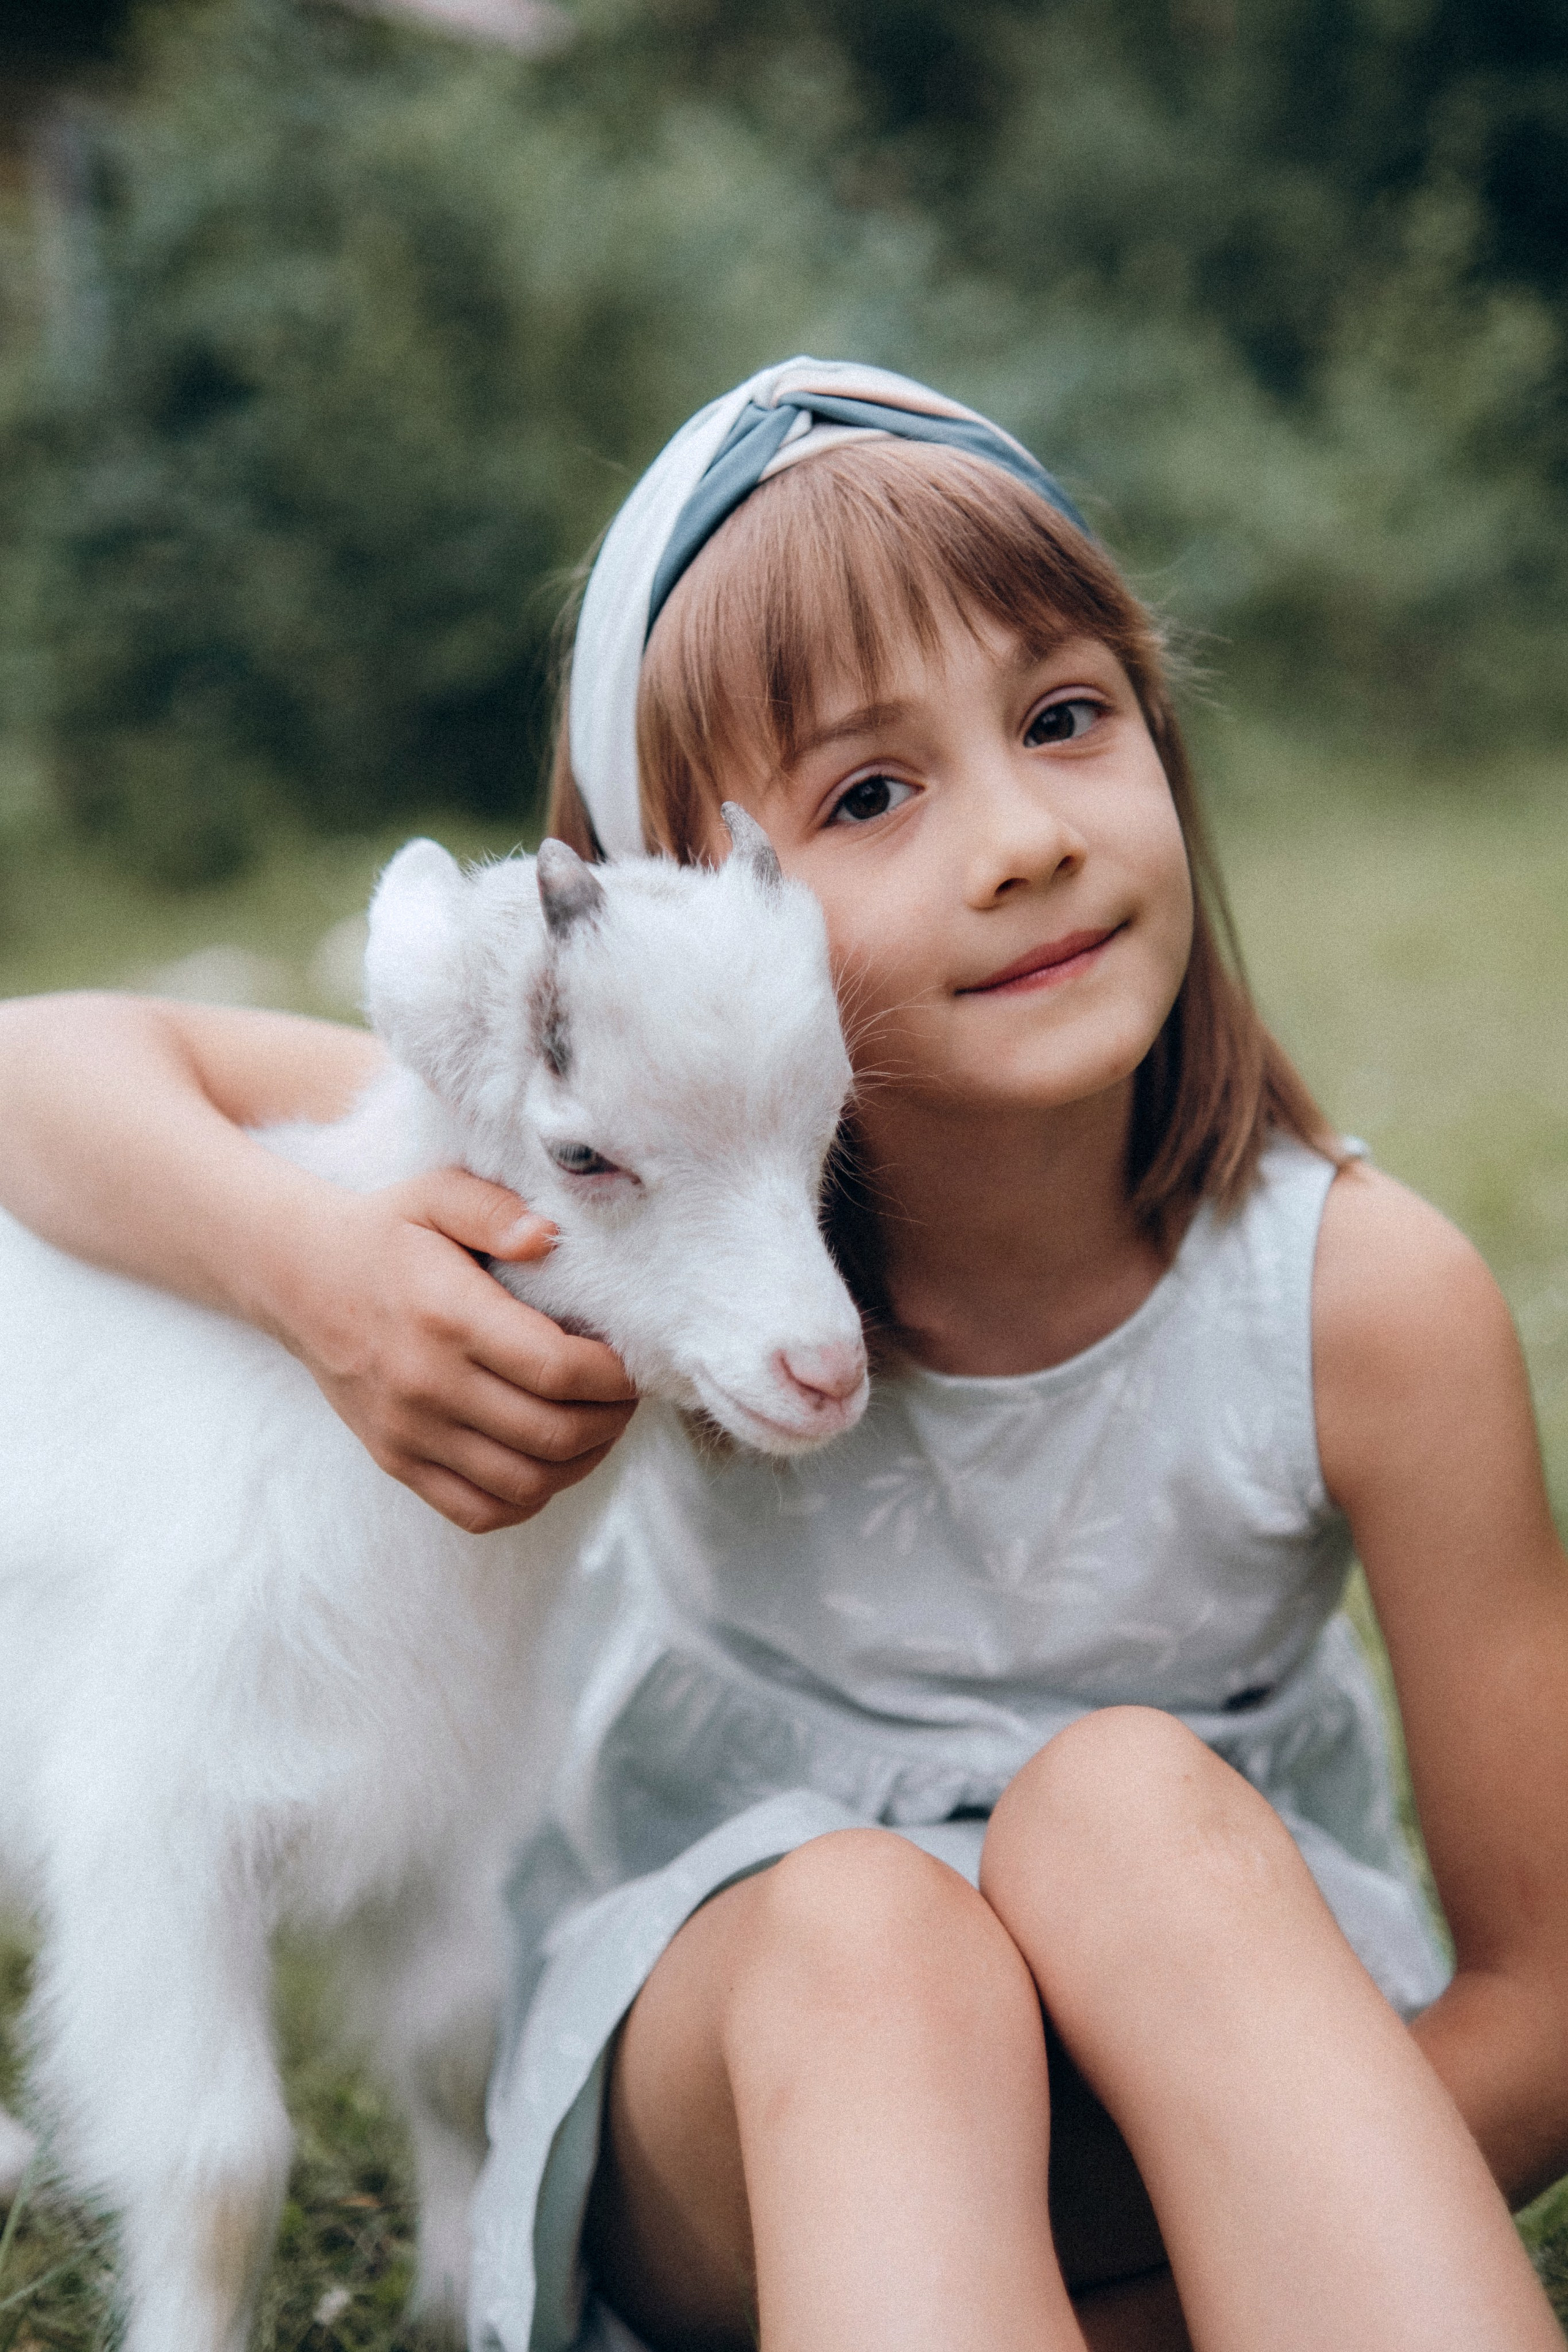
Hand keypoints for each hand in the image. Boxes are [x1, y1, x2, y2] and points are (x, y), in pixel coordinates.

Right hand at [277, 1167, 637, 1532]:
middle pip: (552, 1433)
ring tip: (598, 1429)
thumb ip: (495, 1209)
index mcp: (450, 1317)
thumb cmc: (384, 1235)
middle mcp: (429, 1383)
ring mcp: (411, 1431)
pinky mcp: (397, 1461)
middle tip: (625, 1397)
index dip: (614, 1376)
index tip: (631, 1364)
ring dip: (580, 1464)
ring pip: (525, 1483)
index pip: (557, 1369)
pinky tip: (548, 1463)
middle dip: (610, 1420)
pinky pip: (478, 1511)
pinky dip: (528, 1499)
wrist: (299, 1280)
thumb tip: (547, 1238)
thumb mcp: (436, 1195)